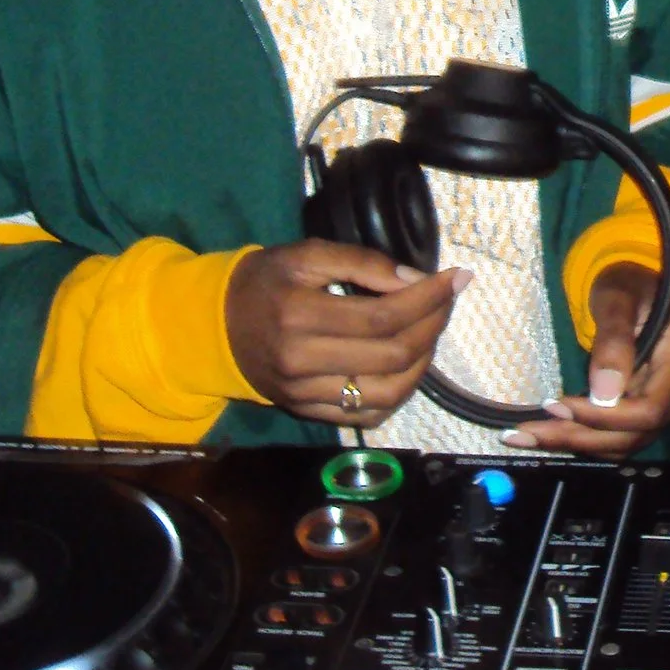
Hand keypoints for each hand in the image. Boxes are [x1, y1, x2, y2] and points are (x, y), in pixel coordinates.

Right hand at [223, 241, 462, 425]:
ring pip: (387, 392)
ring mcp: (305, 394)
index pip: (382, 316)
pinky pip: (368, 415)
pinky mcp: (308, 412)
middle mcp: (302, 361)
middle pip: (392, 354)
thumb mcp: (305, 254)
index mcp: (299, 316)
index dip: (427, 299)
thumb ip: (361, 262)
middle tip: (446, 300)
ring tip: (430, 331)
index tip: (455, 279)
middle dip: (433, 325)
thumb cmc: (264, 282)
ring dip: (423, 363)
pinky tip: (408, 365)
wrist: (215, 326)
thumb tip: (414, 279)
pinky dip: (399, 393)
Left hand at [507, 263, 669, 456]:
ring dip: (574, 444)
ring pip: (623, 443)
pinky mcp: (648, 413)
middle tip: (527, 432)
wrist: (637, 290)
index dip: (603, 418)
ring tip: (526, 436)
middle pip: (633, 435)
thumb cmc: (629, 285)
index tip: (556, 406)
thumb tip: (605, 394)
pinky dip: (583, 440)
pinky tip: (547, 434)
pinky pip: (618, 437)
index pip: (648, 411)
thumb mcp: (618, 298)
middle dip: (579, 437)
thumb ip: (614, 340)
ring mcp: (669, 406)